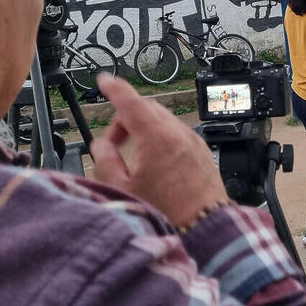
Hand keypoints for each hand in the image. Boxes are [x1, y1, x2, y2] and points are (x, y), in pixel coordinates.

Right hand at [91, 74, 228, 226]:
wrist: (205, 225)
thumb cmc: (167, 211)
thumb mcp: (123, 188)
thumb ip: (105, 160)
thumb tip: (101, 145)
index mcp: (155, 137)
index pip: (130, 101)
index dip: (114, 88)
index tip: (104, 81)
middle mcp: (177, 132)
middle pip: (145, 108)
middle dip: (125, 118)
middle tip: (114, 144)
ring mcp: (192, 139)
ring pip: (162, 118)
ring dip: (144, 127)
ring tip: (135, 157)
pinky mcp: (201, 149)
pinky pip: (177, 131)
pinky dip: (161, 136)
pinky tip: (156, 162)